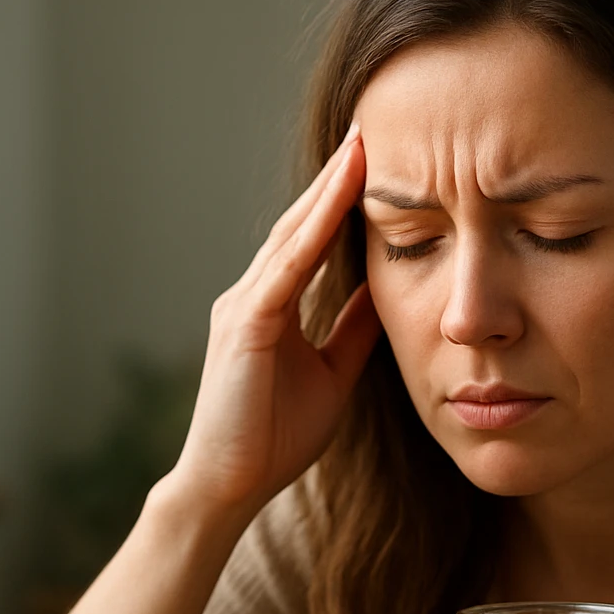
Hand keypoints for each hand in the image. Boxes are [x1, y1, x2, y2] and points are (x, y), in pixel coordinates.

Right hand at [163, 123, 379, 514]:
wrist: (229, 487)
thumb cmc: (273, 438)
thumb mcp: (332, 374)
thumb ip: (351, 331)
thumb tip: (384, 294)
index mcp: (272, 305)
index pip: (313, 239)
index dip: (343, 198)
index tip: (378, 158)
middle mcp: (252, 294)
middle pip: (300, 222)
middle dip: (336, 176)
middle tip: (371, 127)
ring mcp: (244, 306)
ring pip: (293, 235)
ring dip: (329, 188)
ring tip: (362, 144)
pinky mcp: (245, 326)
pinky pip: (286, 269)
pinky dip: (314, 230)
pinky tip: (340, 198)